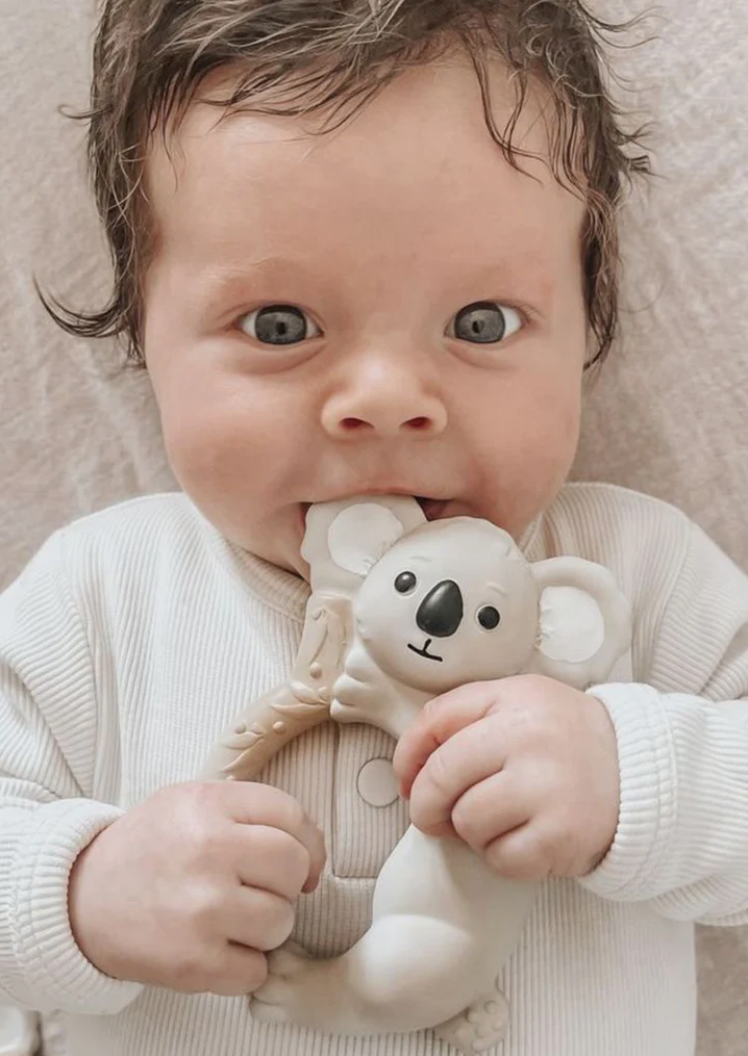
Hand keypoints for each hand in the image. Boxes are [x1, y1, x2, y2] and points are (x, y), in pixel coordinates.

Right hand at [68, 782, 325, 994]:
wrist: (81, 898)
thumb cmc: (148, 848)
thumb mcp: (193, 801)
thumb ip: (251, 810)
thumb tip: (312, 851)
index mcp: (208, 805)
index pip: (291, 816)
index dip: (306, 842)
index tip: (299, 860)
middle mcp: (207, 852)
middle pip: (293, 867)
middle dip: (283, 883)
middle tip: (254, 888)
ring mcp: (201, 909)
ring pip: (282, 921)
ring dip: (263, 926)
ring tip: (228, 918)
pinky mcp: (194, 963)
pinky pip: (257, 970)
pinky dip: (243, 966)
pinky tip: (216, 947)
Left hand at [393, 675, 619, 880]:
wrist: (642, 771)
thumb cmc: (567, 739)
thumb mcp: (521, 702)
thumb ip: (467, 716)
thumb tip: (410, 766)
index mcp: (513, 698)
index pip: (435, 721)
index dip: (408, 756)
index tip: (406, 777)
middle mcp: (528, 738)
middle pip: (441, 777)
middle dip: (426, 803)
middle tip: (434, 815)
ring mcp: (546, 787)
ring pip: (467, 821)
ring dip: (472, 830)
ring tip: (501, 819)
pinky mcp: (560, 836)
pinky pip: (499, 858)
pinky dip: (502, 856)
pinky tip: (524, 837)